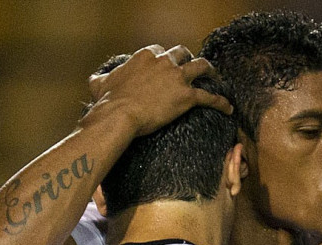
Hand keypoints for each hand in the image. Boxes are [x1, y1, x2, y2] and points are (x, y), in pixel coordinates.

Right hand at [86, 44, 232, 136]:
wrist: (119, 115)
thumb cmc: (108, 102)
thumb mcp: (100, 84)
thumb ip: (100, 79)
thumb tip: (93, 79)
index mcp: (145, 56)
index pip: (159, 51)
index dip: (164, 59)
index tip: (166, 67)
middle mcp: (164, 62)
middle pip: (182, 53)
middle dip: (188, 59)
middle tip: (192, 67)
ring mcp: (177, 77)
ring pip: (201, 66)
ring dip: (210, 70)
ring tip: (215, 76)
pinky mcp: (187, 96)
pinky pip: (210, 97)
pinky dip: (221, 102)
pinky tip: (229, 108)